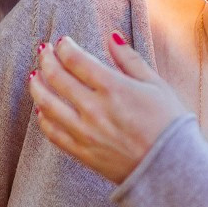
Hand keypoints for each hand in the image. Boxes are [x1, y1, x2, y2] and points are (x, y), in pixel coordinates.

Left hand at [29, 33, 186, 183]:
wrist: (172, 169)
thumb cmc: (170, 124)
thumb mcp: (156, 85)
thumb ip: (129, 60)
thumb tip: (111, 37)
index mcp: (113, 88)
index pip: (75, 60)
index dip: (64, 46)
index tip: (62, 41)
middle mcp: (94, 109)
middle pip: (56, 78)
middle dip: (46, 60)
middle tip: (44, 51)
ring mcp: (85, 133)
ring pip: (47, 104)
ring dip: (37, 86)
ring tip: (35, 76)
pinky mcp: (82, 153)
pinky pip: (53, 133)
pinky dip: (43, 118)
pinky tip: (43, 109)